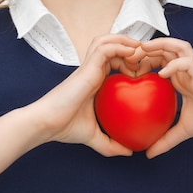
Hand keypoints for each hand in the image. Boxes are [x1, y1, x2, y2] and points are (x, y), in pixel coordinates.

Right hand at [32, 34, 143, 156]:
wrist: (47, 123)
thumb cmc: (65, 127)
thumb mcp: (94, 136)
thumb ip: (111, 144)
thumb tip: (130, 152)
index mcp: (94, 80)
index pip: (114, 60)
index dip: (130, 61)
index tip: (144, 73)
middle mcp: (92, 70)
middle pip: (112, 45)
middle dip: (130, 46)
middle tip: (145, 58)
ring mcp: (88, 66)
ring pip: (107, 40)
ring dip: (125, 42)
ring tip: (139, 51)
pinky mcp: (86, 66)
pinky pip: (105, 48)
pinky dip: (120, 47)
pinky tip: (132, 54)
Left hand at [137, 37, 192, 157]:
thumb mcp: (183, 131)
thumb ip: (166, 139)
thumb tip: (147, 154)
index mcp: (181, 78)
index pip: (160, 58)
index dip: (144, 58)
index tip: (128, 68)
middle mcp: (188, 71)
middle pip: (167, 47)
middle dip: (148, 46)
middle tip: (129, 54)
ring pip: (179, 46)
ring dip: (161, 45)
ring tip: (144, 50)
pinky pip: (188, 63)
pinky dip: (174, 64)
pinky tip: (162, 74)